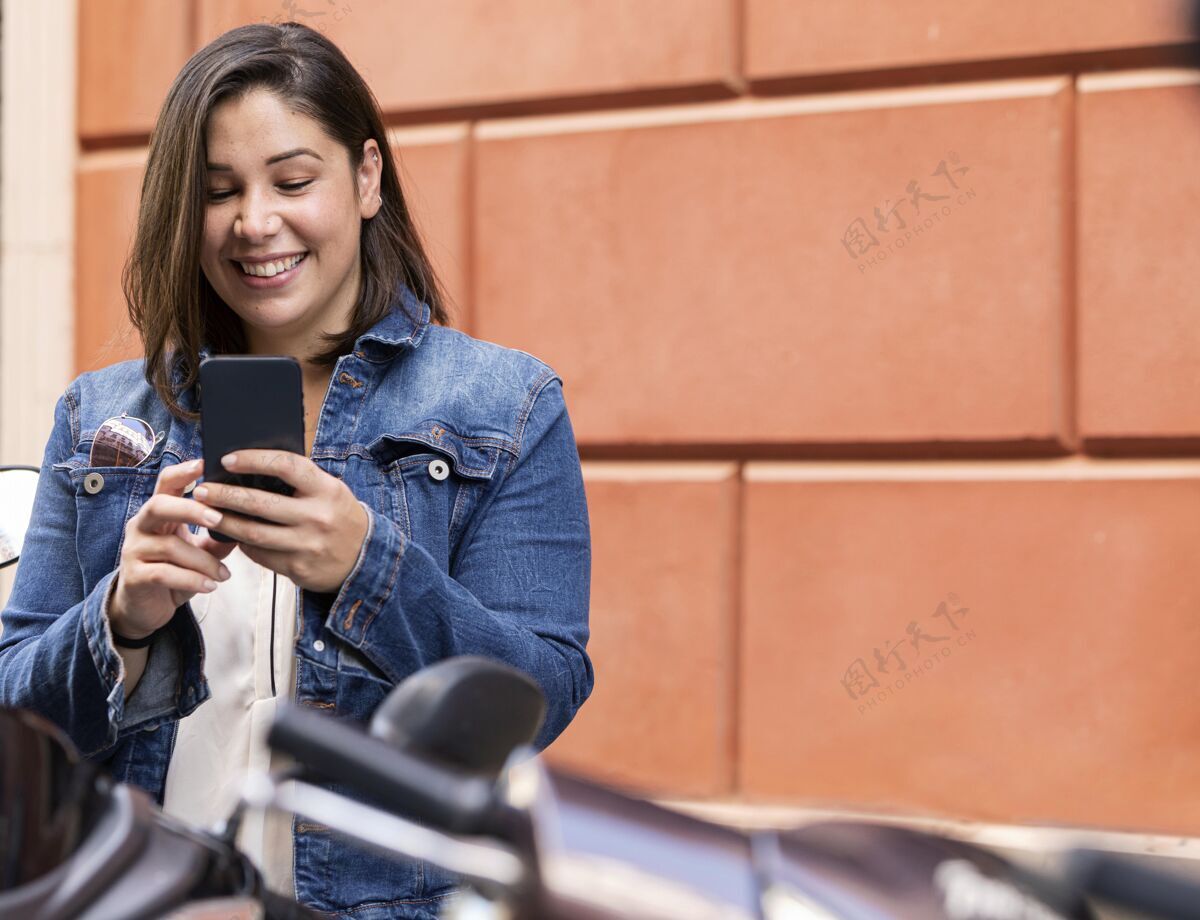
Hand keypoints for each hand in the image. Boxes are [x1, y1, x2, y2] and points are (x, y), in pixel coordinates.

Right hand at [109, 459, 236, 639]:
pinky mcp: (134, 577)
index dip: (183, 471)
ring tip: (224, 574)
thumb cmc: (175, 570)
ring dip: (203, 561)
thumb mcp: (200, 550)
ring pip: (170, 547)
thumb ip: (220, 535)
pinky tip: (210, 586)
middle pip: (158, 505)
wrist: (145, 607)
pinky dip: (191, 580)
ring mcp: (134, 551)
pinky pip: (164, 574)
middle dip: (191, 509)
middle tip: (220, 519)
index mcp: (159, 512)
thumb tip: (252, 519)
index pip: (166, 483)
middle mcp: (142, 526)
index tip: (205, 463)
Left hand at [191, 450, 368, 592]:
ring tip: (206, 513)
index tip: (227, 460)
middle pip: (260, 503)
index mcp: (326, 490)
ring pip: (254, 533)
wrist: (365, 559)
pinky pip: (261, 555)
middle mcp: (317, 517)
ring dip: (225, 522)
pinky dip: (243, 544)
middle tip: (202, 490)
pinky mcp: (298, 568)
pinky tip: (232, 535)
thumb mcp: (330, 491)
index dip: (254, 460)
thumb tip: (252, 467)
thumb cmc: (339, 516)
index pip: (286, 467)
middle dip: (225, 495)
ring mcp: (307, 544)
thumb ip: (300, 481)